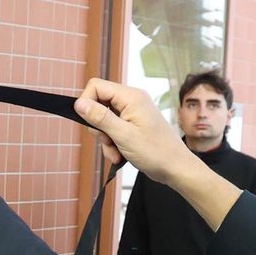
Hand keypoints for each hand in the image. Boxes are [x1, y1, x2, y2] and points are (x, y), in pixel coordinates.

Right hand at [73, 78, 199, 186]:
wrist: (176, 168)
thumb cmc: (157, 152)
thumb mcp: (123, 136)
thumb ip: (100, 117)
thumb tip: (79, 103)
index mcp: (131, 97)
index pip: (96, 86)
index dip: (87, 103)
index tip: (89, 123)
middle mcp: (132, 101)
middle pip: (98, 104)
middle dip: (98, 127)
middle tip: (108, 142)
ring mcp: (133, 113)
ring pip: (104, 121)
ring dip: (105, 140)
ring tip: (117, 153)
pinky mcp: (133, 125)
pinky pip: (113, 130)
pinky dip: (112, 144)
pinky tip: (120, 155)